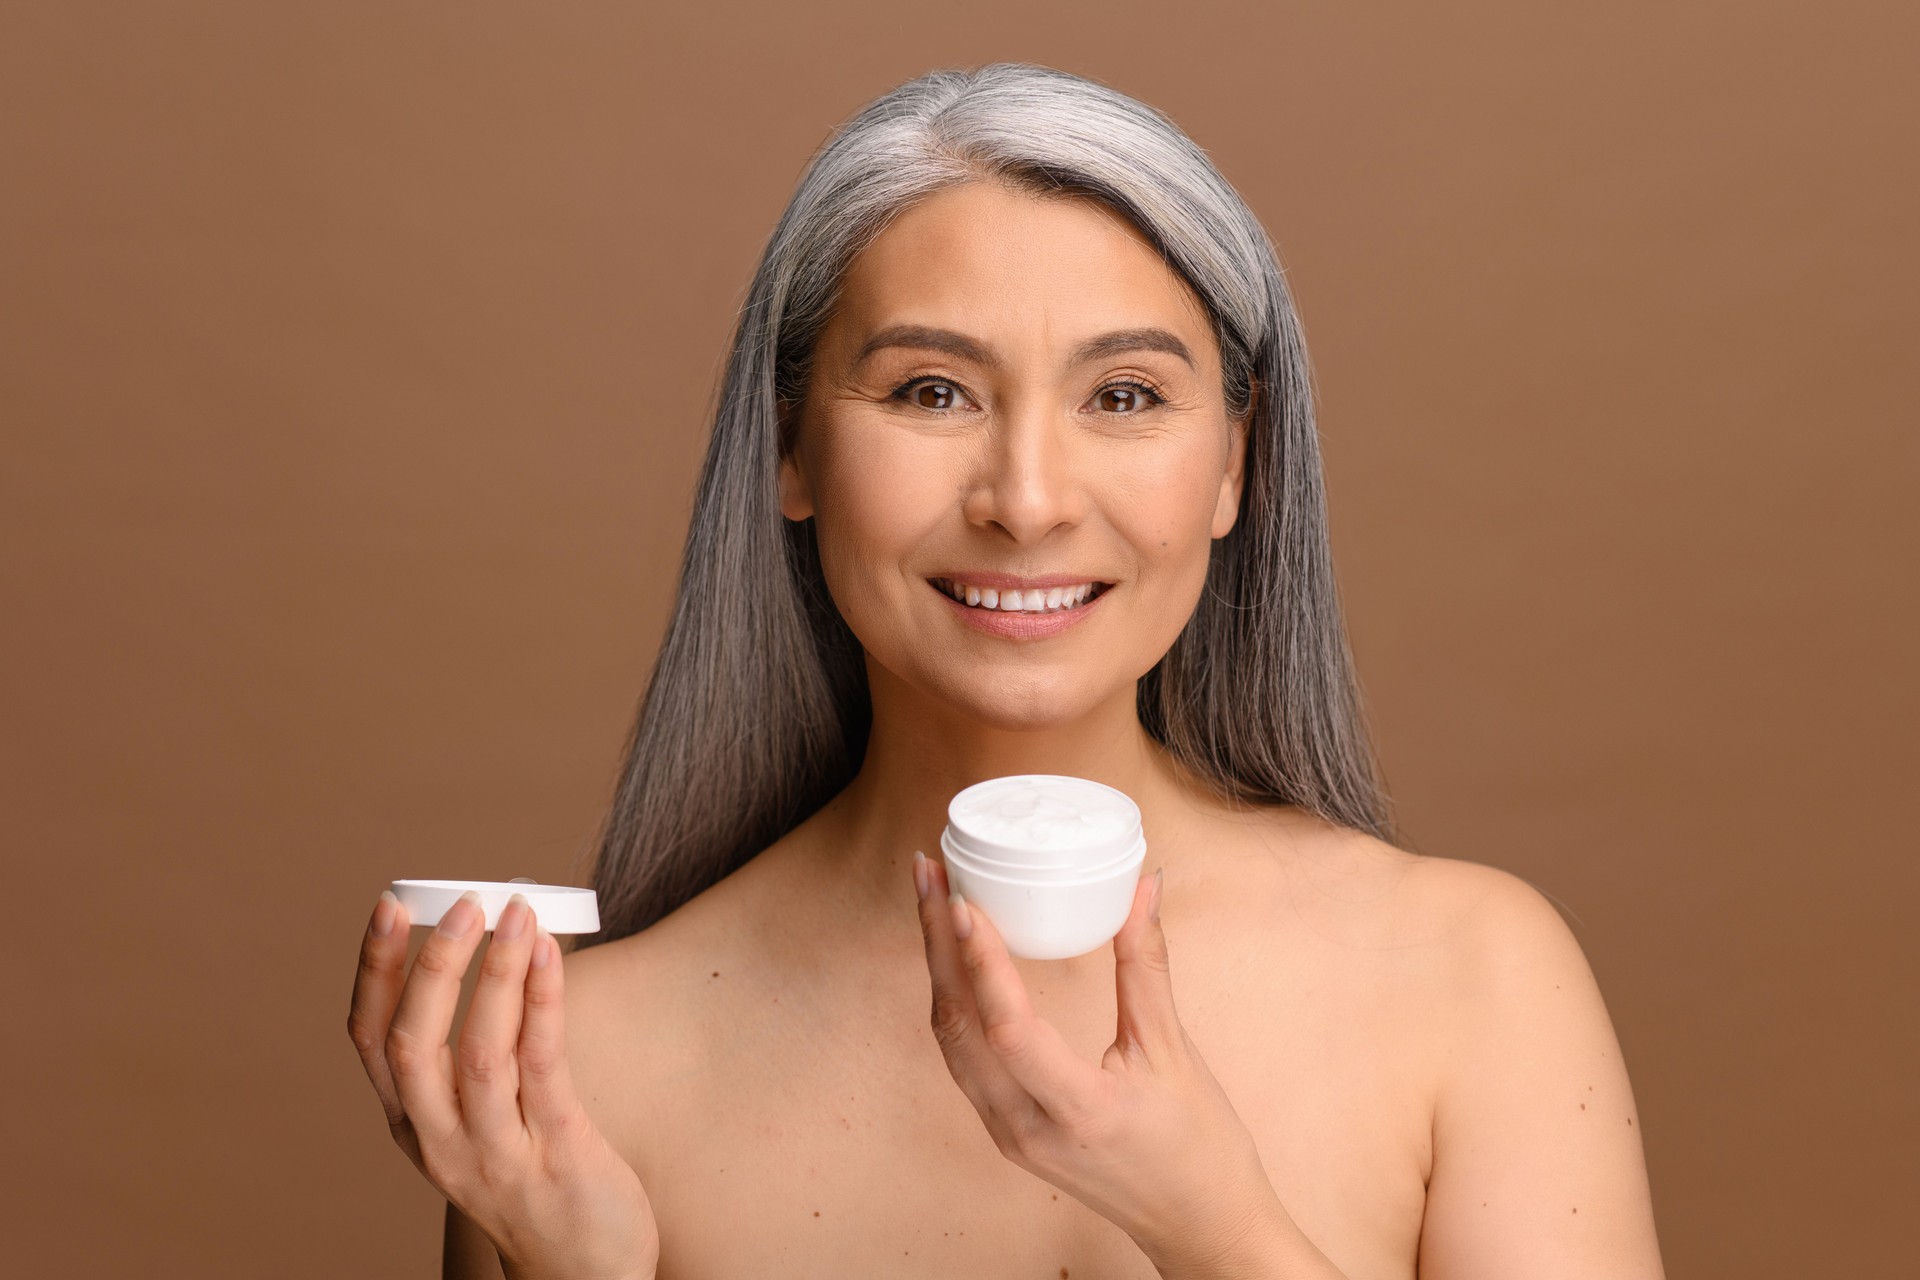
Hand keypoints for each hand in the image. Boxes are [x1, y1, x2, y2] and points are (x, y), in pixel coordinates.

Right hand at [347, 890, 658, 1279]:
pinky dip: (543, 1003)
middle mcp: (441, 1142)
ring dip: (496, 975)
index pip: (371, 1040)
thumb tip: (497, 946)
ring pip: (478, 1054)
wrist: (583, 1274)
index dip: (375, 970)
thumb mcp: (478, 1125)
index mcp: (412, 1127)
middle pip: (413, 1045)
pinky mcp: (555, 1154)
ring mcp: (495, 1154)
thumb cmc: (535, 1181)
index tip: (391, 907)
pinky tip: (550, 957)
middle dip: (432, 967)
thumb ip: (474, 1056)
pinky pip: (541, 1067)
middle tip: (463, 904)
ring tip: (516, 914)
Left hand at [913, 853, 1288, 1272]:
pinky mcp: (1007, 1131)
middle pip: (958, 1028)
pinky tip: (954, 959)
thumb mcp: (1175, 1051)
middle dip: (935, 944)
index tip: (960, 899)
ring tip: (930, 901)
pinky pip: (963, 1060)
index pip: (1008, 1030)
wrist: (1199, 1224)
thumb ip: (1148, 965)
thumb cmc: (1199, 1148)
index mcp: (1080, 1111)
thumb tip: (1144, 886)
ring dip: (937, 969)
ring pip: (951, 1044)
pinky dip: (954, 1003)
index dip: (979, 960)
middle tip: (928, 872)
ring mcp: (1010, 1134)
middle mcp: (1028, 1129)